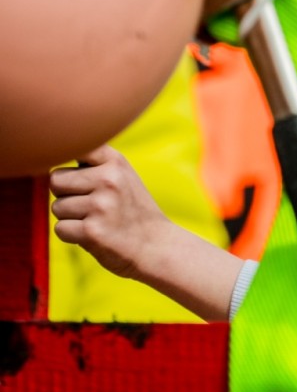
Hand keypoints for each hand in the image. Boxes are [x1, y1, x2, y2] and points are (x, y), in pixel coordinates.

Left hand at [50, 144, 168, 279]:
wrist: (156, 245)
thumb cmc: (131, 209)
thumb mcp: (122, 175)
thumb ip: (93, 162)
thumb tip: (47, 155)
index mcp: (115, 161)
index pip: (74, 146)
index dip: (64, 156)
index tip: (69, 167)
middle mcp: (109, 179)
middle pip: (56, 181)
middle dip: (65, 195)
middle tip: (89, 205)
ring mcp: (101, 205)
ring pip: (57, 207)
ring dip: (70, 218)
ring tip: (97, 220)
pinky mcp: (92, 231)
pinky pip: (60, 229)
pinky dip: (72, 235)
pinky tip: (94, 234)